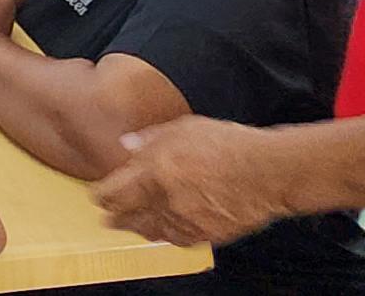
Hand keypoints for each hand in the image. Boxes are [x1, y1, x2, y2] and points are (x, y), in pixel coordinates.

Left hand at [92, 116, 288, 246]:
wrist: (267, 172)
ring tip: (131, 225)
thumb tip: (127, 144)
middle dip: (113, 216)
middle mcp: (165, 198)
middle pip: (126, 215)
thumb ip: (152, 137)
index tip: (97, 195)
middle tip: (106, 217)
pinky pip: (176, 238)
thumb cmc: (230, 145)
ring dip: (138, 227)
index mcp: (156, 168)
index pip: (114, 191)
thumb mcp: (186, 127)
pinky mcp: (204, 234)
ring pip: (150, 230)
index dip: (102, 195)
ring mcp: (184, 219)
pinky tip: (163, 230)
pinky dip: (166, 234)